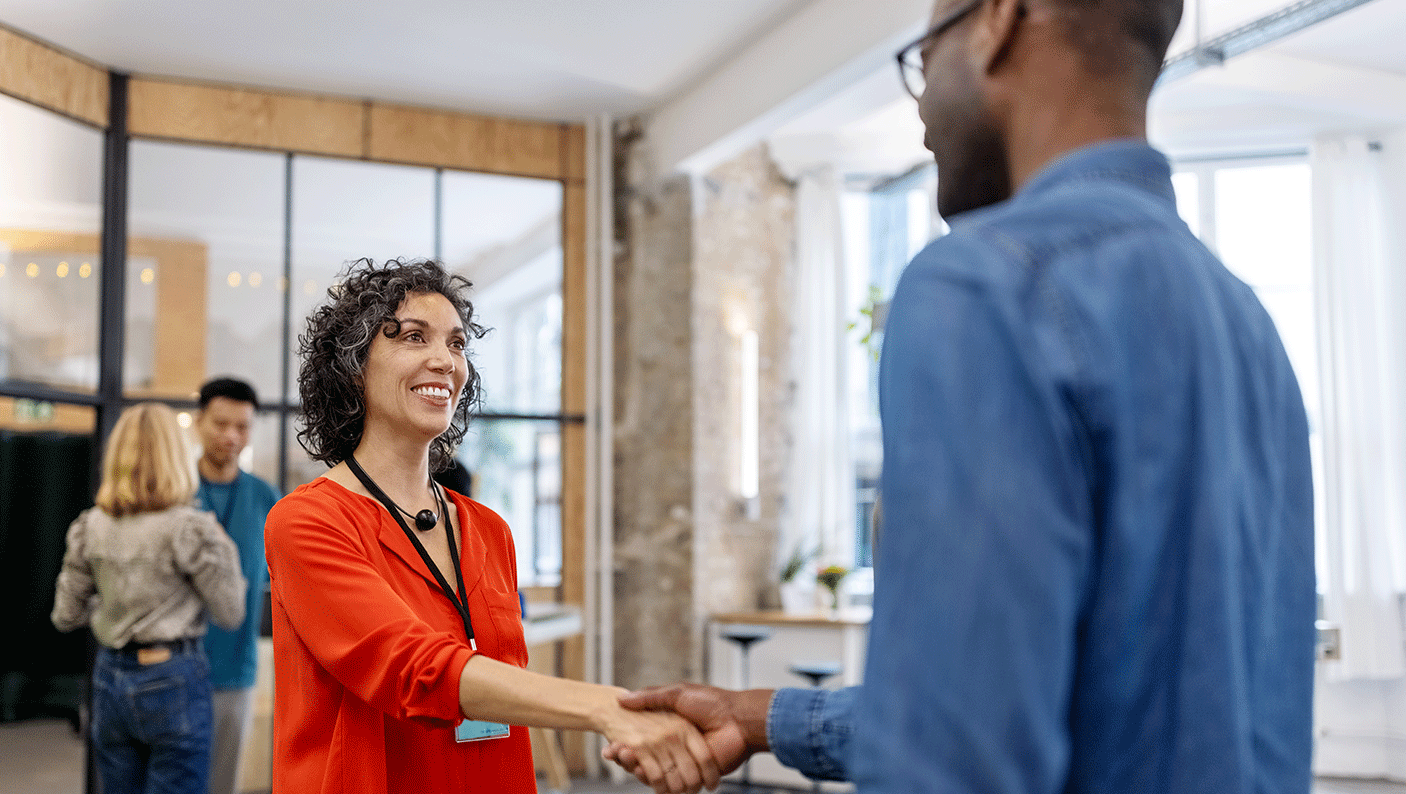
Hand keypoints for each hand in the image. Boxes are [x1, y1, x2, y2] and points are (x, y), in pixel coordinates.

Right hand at [602, 684, 772, 785]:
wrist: (739, 719)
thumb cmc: (711, 702)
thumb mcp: (678, 693)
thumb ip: (651, 697)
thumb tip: (623, 698)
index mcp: (670, 729)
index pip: (642, 742)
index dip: (626, 745)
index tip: (612, 744)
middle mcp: (676, 748)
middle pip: (645, 760)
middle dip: (627, 758)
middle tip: (615, 752)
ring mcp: (685, 762)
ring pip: (655, 774)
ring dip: (639, 770)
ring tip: (627, 759)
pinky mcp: (696, 775)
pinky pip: (673, 784)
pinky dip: (658, 782)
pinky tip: (644, 773)